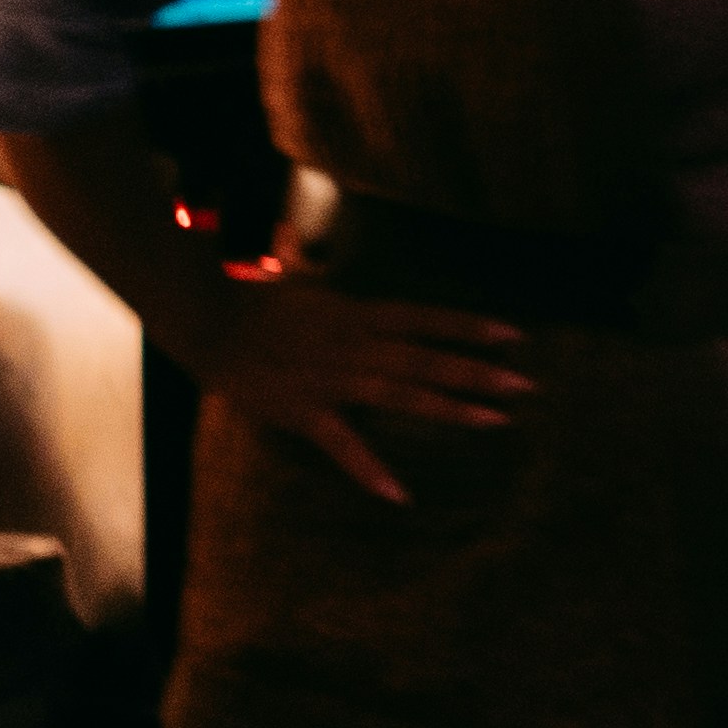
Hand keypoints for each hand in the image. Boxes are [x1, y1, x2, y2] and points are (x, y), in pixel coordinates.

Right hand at [175, 266, 531, 506]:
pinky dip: (369, 470)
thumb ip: (302, 258)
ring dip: (450, 408)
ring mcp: (331, 378)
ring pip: (402, 395)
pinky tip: (399, 494)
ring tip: (496, 422)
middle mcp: (354, 343)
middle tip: (527, 387)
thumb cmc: (246, 299)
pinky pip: (343, 445)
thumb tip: (293, 233)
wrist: (201, 324)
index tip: (516, 336)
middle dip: (478, 372)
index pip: (426, 317)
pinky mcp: (303, 412)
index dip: (471, 326)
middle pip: (427, 358)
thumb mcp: (286, 274)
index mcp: (357, 312)